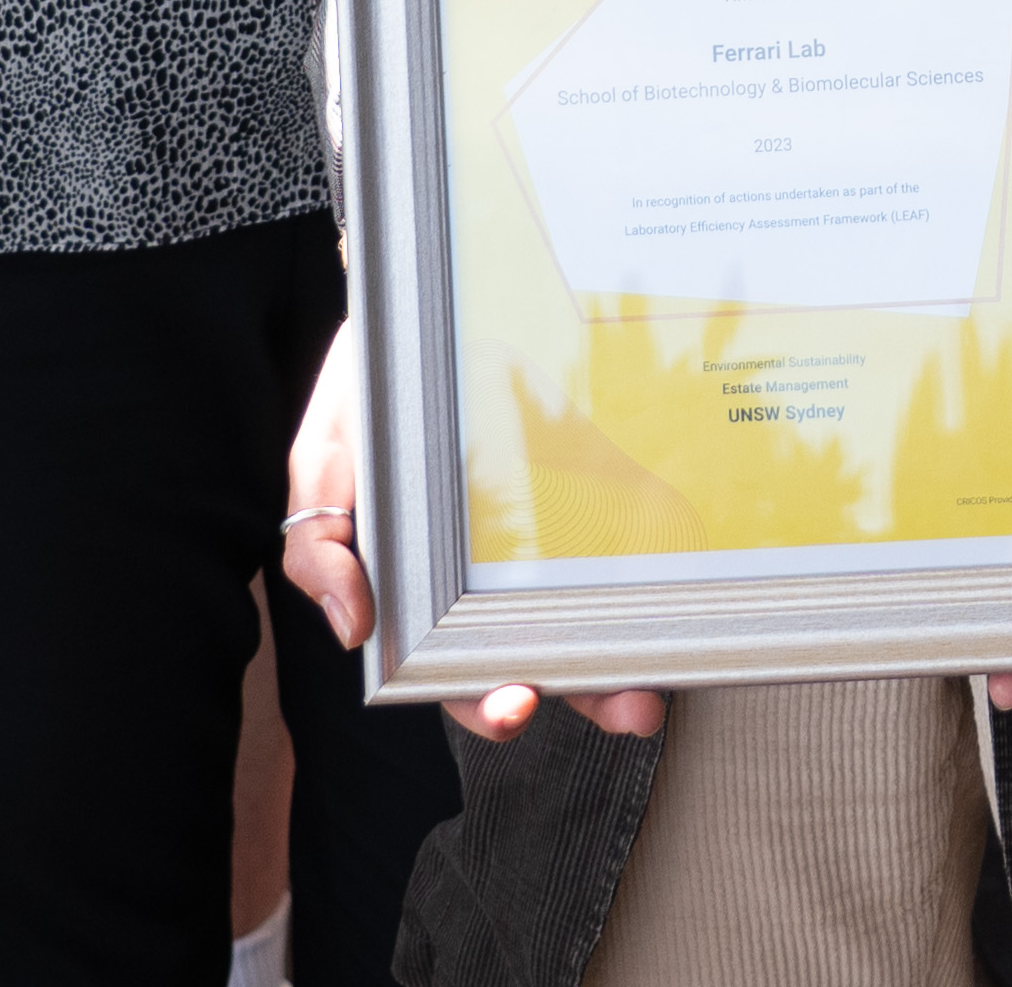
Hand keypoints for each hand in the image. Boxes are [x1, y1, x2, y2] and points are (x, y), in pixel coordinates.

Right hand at [280, 311, 666, 748]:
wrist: (422, 307)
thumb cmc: (368, 396)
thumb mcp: (325, 461)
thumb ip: (321, 544)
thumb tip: (352, 630)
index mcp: (427, 593)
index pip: (459, 672)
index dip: (487, 700)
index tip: (516, 703)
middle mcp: (498, 581)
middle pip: (548, 660)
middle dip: (586, 692)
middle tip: (626, 704)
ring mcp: (555, 540)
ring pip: (599, 619)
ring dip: (633, 658)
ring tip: (660, 680)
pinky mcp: (602, 487)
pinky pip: (638, 540)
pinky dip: (664, 568)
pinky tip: (690, 588)